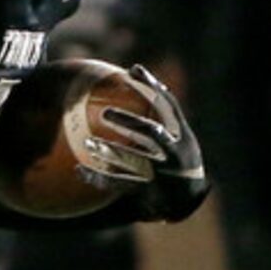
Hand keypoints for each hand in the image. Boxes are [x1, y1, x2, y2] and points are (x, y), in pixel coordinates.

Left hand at [103, 64, 208, 222]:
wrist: (190, 199)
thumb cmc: (178, 162)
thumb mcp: (178, 139)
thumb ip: (161, 120)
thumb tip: (139, 87)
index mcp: (183, 135)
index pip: (168, 105)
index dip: (152, 85)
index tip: (134, 69)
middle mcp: (176, 151)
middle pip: (151, 133)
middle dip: (129, 122)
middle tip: (105, 114)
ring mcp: (164, 172)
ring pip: (135, 159)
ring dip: (111, 150)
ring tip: (89, 143)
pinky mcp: (151, 190)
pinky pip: (121, 183)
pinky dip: (99, 177)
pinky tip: (80, 171)